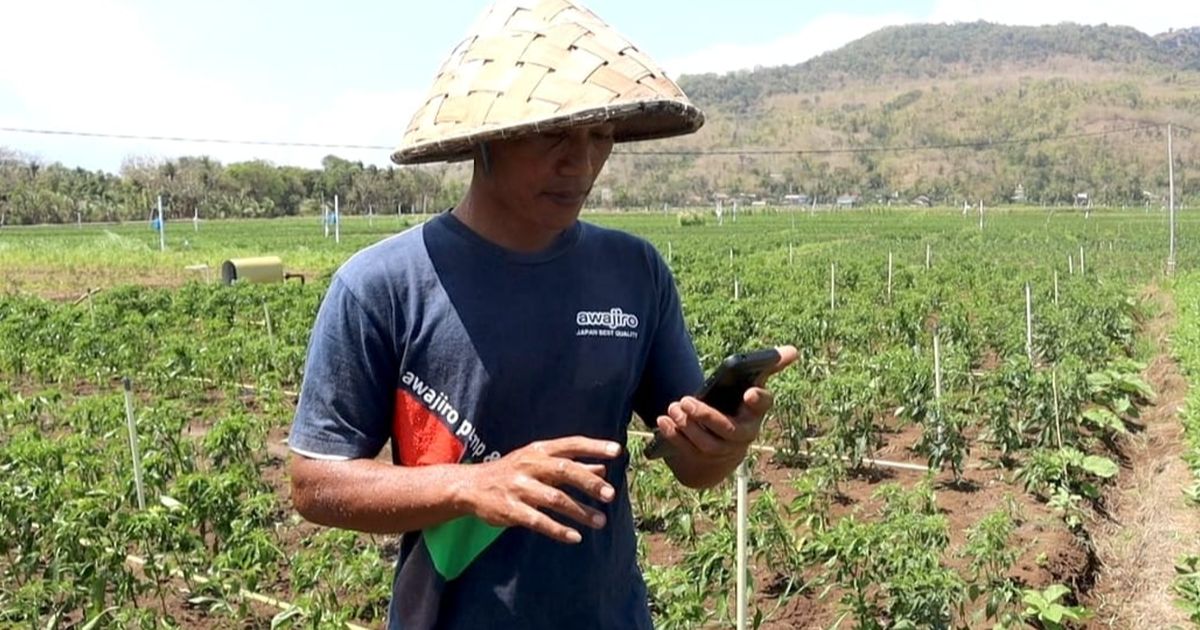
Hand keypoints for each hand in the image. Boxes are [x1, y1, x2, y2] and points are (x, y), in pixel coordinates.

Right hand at [459, 436, 620, 543]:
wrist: (471, 486)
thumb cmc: (513, 472)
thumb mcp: (539, 463)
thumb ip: (570, 465)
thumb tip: (603, 468)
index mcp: (538, 450)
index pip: (570, 444)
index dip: (593, 447)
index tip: (616, 451)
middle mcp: (530, 465)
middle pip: (565, 470)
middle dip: (589, 483)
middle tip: (611, 495)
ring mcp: (519, 487)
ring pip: (554, 499)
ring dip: (580, 511)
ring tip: (600, 522)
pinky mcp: (510, 509)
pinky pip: (538, 521)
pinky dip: (558, 530)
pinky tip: (575, 537)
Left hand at [655, 345, 798, 463]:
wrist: (726, 443)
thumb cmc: (738, 407)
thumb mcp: (752, 386)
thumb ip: (769, 367)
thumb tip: (794, 351)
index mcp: (755, 414)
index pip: (762, 406)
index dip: (758, 399)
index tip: (750, 392)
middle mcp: (742, 436)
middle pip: (727, 431)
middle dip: (706, 416)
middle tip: (685, 400)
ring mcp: (723, 451)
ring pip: (706, 444)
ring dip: (687, 426)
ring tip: (674, 407)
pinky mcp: (703, 458)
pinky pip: (688, 451)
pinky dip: (674, 436)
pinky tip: (663, 421)